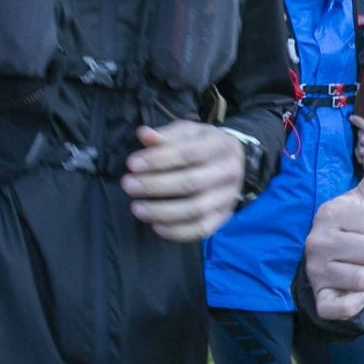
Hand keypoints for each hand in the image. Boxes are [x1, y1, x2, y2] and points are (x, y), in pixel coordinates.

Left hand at [121, 121, 246, 241]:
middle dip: (155, 186)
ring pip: (195, 210)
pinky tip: (156, 226)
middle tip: (128, 185)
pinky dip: (177, 232)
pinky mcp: (223, 217)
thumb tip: (144, 134)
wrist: (235, 161)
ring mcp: (228, 197)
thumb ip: (166, 135)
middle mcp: (228, 172)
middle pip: (191, 183)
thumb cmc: (203, 144)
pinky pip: (201, 230)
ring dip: (162, 211)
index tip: (132, 164)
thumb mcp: (188, 132)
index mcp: (220, 146)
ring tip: (137, 208)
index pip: (188, 154)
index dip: (158, 159)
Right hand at [306, 125, 363, 319]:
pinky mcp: (320, 300)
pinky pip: (348, 307)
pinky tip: (352, 292)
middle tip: (363, 252)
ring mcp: (315, 271)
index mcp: (330, 213)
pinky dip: (359, 302)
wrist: (345, 266)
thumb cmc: (362, 230)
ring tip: (360, 268)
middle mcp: (317, 241)